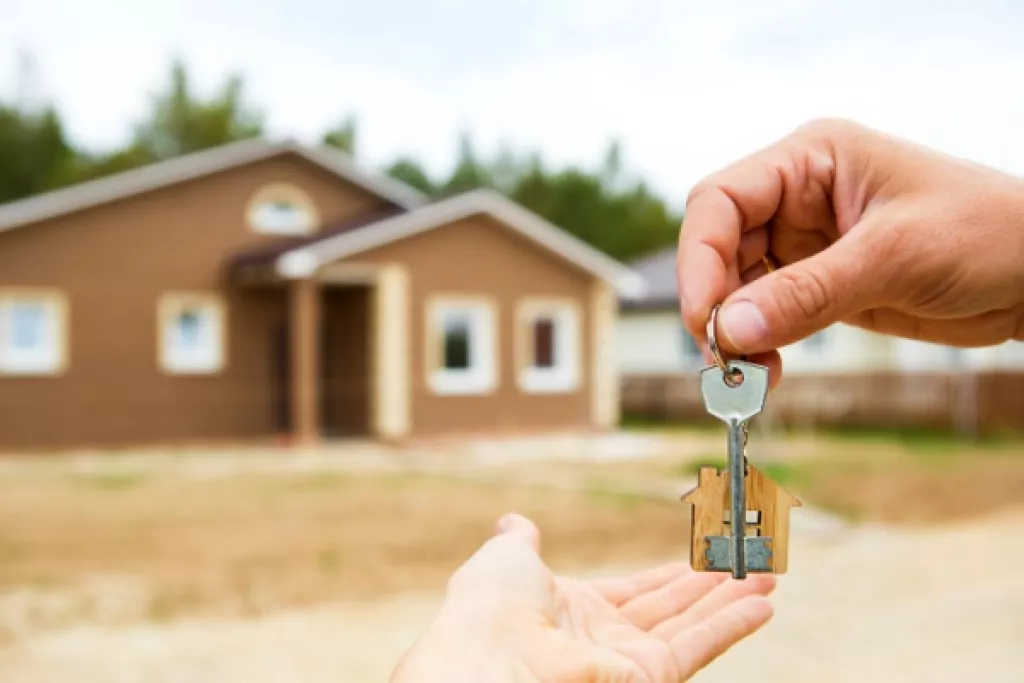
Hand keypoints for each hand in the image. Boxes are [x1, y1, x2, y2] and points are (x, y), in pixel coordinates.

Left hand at [390, 514, 774, 681]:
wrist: (491, 655)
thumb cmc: (489, 608)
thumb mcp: (505, 560)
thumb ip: (520, 542)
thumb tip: (515, 522)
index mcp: (574, 612)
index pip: (633, 594)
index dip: (667, 578)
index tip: (695, 561)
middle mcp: (606, 640)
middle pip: (671, 611)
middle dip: (711, 588)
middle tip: (749, 565)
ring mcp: (628, 662)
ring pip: (693, 627)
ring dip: (734, 601)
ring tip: (770, 578)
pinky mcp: (650, 676)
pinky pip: (700, 646)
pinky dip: (734, 623)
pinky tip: (763, 603)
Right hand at [677, 118, 1023, 384]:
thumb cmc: (988, 234)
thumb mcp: (895, 257)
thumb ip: (807, 293)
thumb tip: (730, 331)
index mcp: (811, 160)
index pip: (722, 201)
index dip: (700, 257)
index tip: (704, 316)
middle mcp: (798, 196)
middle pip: (720, 246)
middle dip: (715, 302)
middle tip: (722, 358)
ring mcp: (806, 242)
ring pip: (736, 285)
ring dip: (733, 331)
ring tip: (745, 375)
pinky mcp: (818, 283)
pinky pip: (767, 313)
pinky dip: (758, 344)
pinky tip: (765, 371)